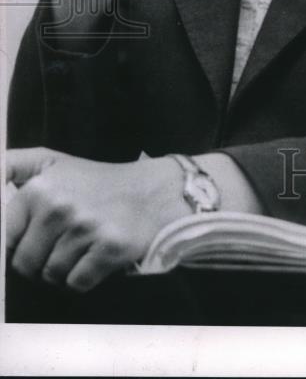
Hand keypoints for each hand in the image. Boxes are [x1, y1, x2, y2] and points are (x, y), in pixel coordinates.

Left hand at [6, 147, 186, 291]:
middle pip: (25, 264)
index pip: (5, 238)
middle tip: (62, 245)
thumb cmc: (95, 181)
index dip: (17, 246)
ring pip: (51, 276)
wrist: (149, 192)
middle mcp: (59, 207)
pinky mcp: (108, 247)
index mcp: (39, 188)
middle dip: (40, 262)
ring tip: (81, 248)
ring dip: (64, 270)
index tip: (34, 240)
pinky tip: (94, 258)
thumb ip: (12, 166)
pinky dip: (84, 278)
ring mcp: (85, 228)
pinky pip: (76, 284)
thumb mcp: (51, 162)